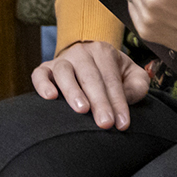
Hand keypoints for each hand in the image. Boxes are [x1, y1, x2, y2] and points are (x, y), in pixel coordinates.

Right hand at [30, 40, 148, 129]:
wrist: (88, 59)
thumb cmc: (113, 73)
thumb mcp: (132, 76)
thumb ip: (136, 86)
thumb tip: (125, 99)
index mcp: (104, 52)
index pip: (111, 79)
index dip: (118, 102)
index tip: (121, 124)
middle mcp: (82, 53)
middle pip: (90, 77)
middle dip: (99, 102)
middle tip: (105, 123)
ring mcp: (62, 60)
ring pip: (65, 72)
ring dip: (73, 91)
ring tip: (82, 109)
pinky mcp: (45, 69)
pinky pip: (40, 74)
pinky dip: (43, 84)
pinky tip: (50, 97)